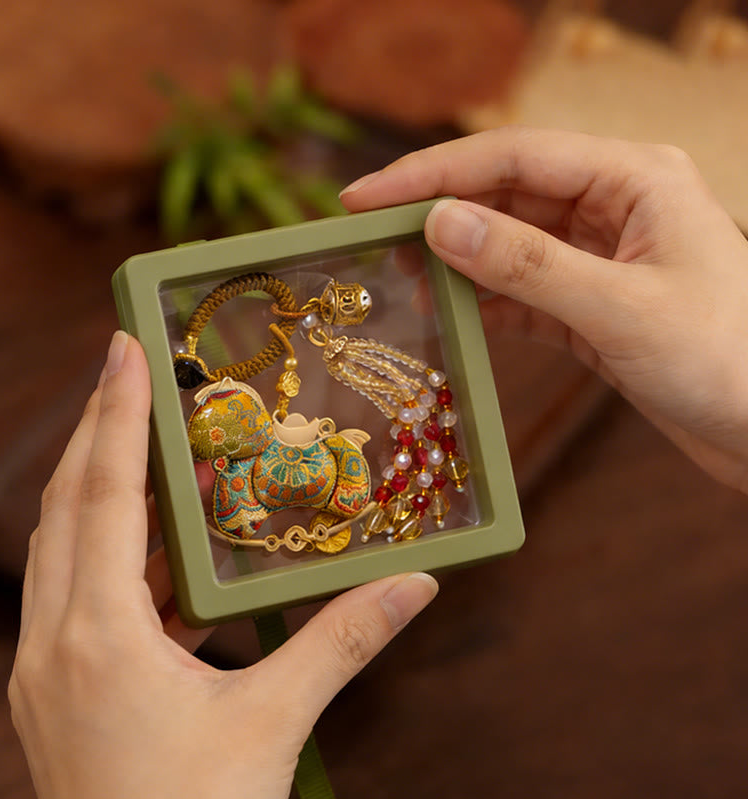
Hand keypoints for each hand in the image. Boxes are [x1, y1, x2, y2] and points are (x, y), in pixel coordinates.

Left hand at [8, 332, 437, 798]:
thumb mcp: (276, 722)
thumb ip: (345, 642)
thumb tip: (415, 582)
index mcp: (97, 639)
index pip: (104, 497)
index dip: (116, 415)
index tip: (122, 346)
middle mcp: (54, 642)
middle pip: (66, 504)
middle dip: (98, 428)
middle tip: (128, 367)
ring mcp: (46, 666)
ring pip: (62, 543)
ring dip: (101, 484)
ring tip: (145, 436)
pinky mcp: (58, 685)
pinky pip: (75, 586)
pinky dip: (112, 545)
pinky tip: (157, 537)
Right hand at [341, 127, 747, 492]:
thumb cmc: (726, 360)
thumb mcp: (620, 309)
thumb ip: (526, 265)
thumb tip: (440, 224)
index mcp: (633, 179)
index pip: (512, 157)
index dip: (432, 174)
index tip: (368, 197)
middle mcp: (613, 207)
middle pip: (504, 193)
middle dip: (437, 213)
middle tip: (370, 235)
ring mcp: (599, 256)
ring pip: (508, 242)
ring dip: (455, 257)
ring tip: (398, 272)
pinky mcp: (590, 304)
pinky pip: (521, 290)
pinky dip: (482, 300)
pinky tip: (447, 310)